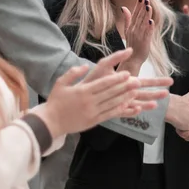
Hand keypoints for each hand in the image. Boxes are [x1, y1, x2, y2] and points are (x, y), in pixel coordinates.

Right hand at [33, 49, 161, 137]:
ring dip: (126, 98)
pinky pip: (110, 115)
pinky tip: (129, 106)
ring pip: (113, 104)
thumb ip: (73, 73)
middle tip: (138, 82)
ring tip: (136, 92)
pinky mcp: (94, 121)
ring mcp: (92, 112)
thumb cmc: (55, 101)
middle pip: (111, 93)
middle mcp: (89, 102)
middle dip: (125, 87)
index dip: (116, 79)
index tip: (127, 74)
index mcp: (82, 91)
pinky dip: (120, 110)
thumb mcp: (61, 83)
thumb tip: (85, 65)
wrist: (50, 123)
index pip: (103, 84)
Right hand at [120, 0, 153, 68]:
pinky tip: (151, 21)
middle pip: (139, 17)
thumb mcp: (127, 30)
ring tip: (149, 6)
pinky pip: (147, 33)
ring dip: (146, 15)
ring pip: (143, 23)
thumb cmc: (132, 44)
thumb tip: (123, 7)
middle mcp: (134, 31)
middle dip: (142, 8)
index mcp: (130, 27)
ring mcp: (139, 36)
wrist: (132, 59)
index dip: (138, 6)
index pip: (134, 15)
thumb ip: (127, 19)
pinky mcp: (145, 42)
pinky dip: (149, 27)